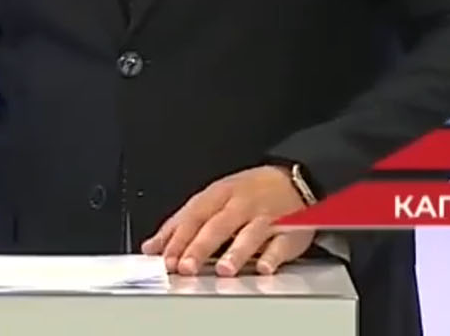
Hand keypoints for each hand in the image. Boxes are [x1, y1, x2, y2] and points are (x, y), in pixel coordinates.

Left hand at [142, 165, 315, 276]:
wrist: (296, 179)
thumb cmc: (249, 192)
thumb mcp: (214, 198)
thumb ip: (183, 223)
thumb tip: (153, 246)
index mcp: (220, 194)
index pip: (194, 215)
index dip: (179, 237)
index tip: (165, 257)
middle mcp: (242, 204)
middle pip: (218, 225)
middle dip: (200, 246)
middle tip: (185, 267)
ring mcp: (267, 217)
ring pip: (250, 234)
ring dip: (236, 252)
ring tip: (223, 270)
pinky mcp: (290, 231)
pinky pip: (281, 244)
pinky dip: (273, 256)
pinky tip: (263, 268)